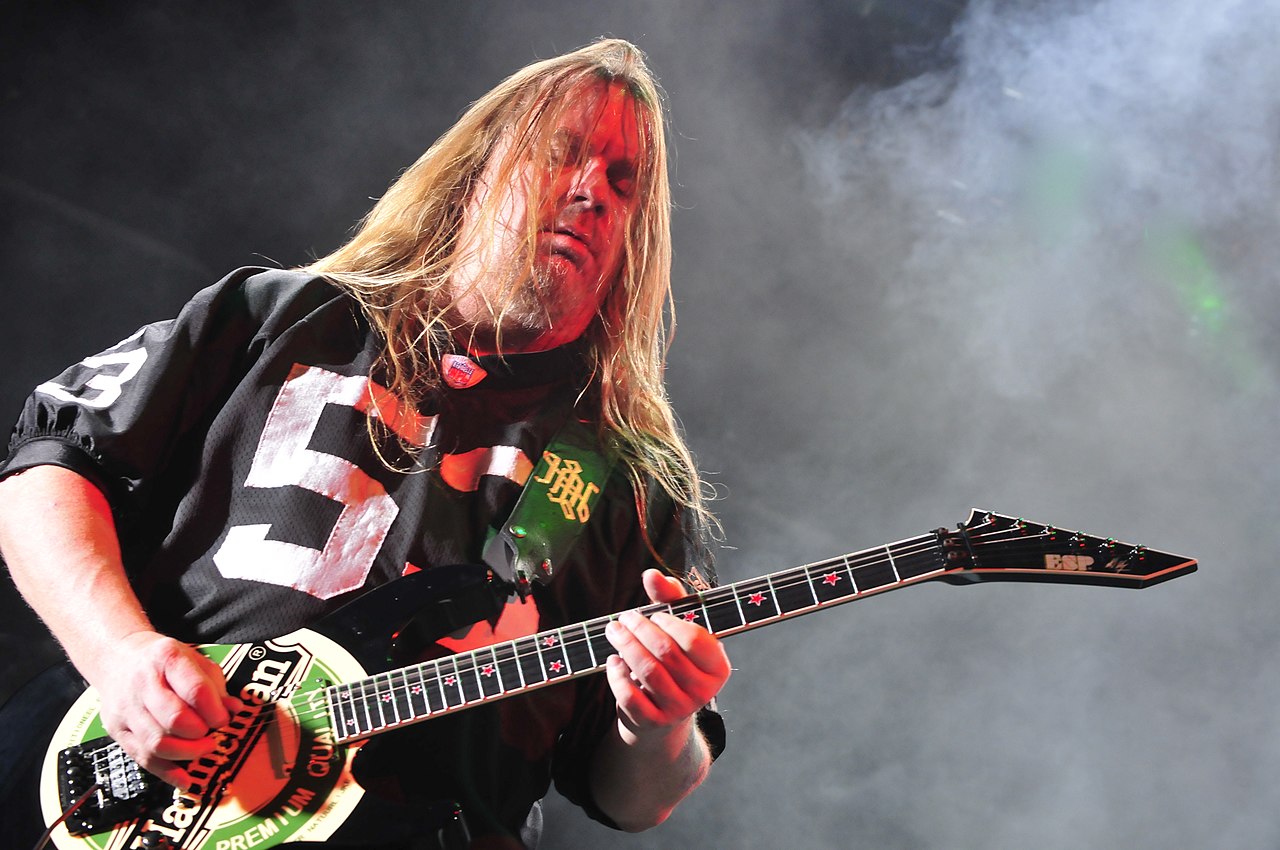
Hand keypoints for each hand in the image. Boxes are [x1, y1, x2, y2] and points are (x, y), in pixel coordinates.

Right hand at [92, 631, 242, 788]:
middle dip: (201, 734)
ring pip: (157, 743)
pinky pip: (143, 759)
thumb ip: (216, 686)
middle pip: (175, 720)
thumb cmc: (163, 661)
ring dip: (187, 753)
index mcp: (167, 659)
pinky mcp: (118, 731)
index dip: (215, 711)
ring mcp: (127, 709)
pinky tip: (184, 778)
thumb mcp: (195, 660)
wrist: (118, 659)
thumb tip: (234, 710)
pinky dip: (167, 773)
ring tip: (203, 749)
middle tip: (212, 735)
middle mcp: (143, 684)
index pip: (196, 691)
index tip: (224, 719)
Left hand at [604, 569, 730, 743]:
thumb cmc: (674, 660)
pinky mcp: (654, 722)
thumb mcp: (678, 628)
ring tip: (613, 631)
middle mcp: (704, 691)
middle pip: (666, 653)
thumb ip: (669, 599)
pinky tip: (613, 661)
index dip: (669, 622)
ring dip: (625, 646)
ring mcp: (679, 709)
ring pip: (647, 672)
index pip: (695, 639)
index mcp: (718, 666)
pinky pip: (630, 696)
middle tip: (624, 618)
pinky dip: (617, 676)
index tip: (653, 614)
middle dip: (639, 629)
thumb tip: (651, 574)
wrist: (663, 713)